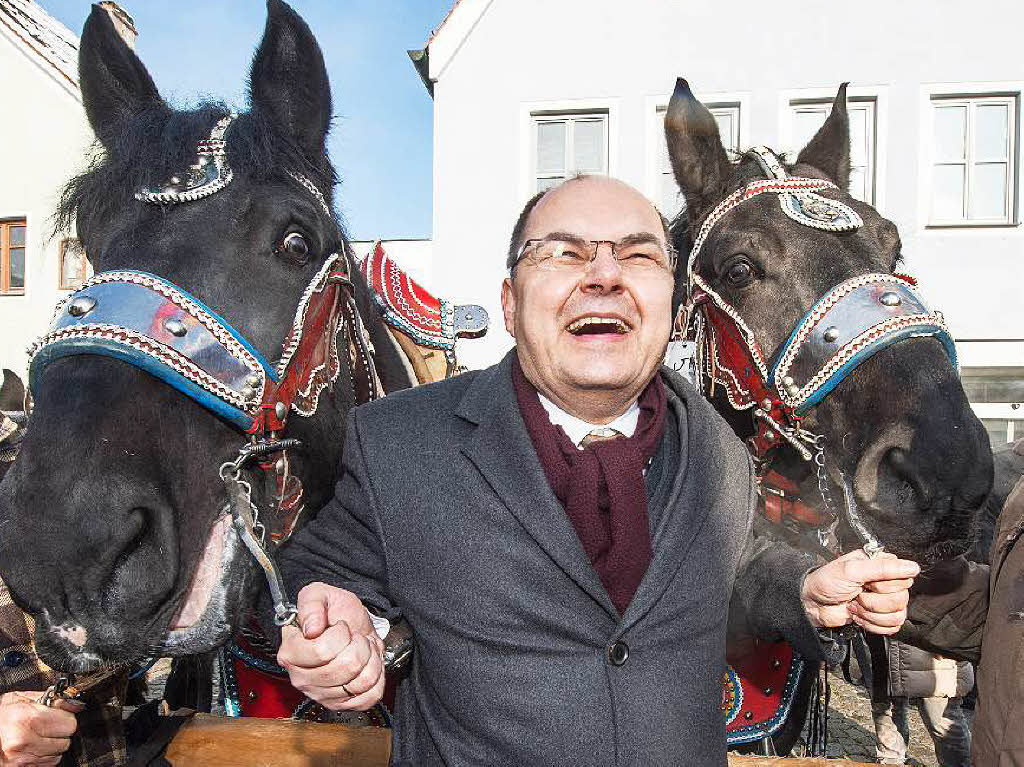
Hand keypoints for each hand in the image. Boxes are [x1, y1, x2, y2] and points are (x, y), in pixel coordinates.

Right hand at [0, 691, 81, 765]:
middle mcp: (24, 741)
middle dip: (59, 733)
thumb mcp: (20, 699)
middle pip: (65, 741)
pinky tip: (32, 748)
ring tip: (37, 737)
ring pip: (57, 755)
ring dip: (51, 747)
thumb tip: (75, 704)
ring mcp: (21, 759)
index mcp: (27, 719)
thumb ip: (52, 700)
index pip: (69, 724)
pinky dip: (43, 757)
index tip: (59, 716)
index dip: (66, 718)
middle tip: (47, 727)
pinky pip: (46, 765)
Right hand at [276, 582, 385, 710]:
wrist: (352, 627)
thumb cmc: (334, 612)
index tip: (340, 627)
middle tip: (354, 637)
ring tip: (361, 649)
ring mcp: (322, 695)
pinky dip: (377, 676)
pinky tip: (367, 665)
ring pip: (360, 682)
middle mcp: (301, 679)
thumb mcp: (320, 595)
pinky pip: (370, 696)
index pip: (322, 651)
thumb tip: (311, 629)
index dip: (340, 634)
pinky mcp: (342, 705)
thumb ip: (311, 605)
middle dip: (359, 645)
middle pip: (345, 667)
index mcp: (290, 653)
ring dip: (370, 659)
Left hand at [801, 550, 919, 634]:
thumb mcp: (851, 570)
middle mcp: (885, 582)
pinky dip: (873, 625)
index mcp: (880, 565)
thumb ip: (882, 568)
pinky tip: (859, 617)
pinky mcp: (880, 617)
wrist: (812, 604)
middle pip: (901, 599)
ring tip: (855, 606)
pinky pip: (892, 627)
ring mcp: (883, 601)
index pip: (904, 578)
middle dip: (874, 602)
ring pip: (898, 615)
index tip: (866, 583)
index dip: (884, 585)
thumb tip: (913, 567)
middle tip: (857, 595)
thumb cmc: (826, 582)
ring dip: (871, 615)